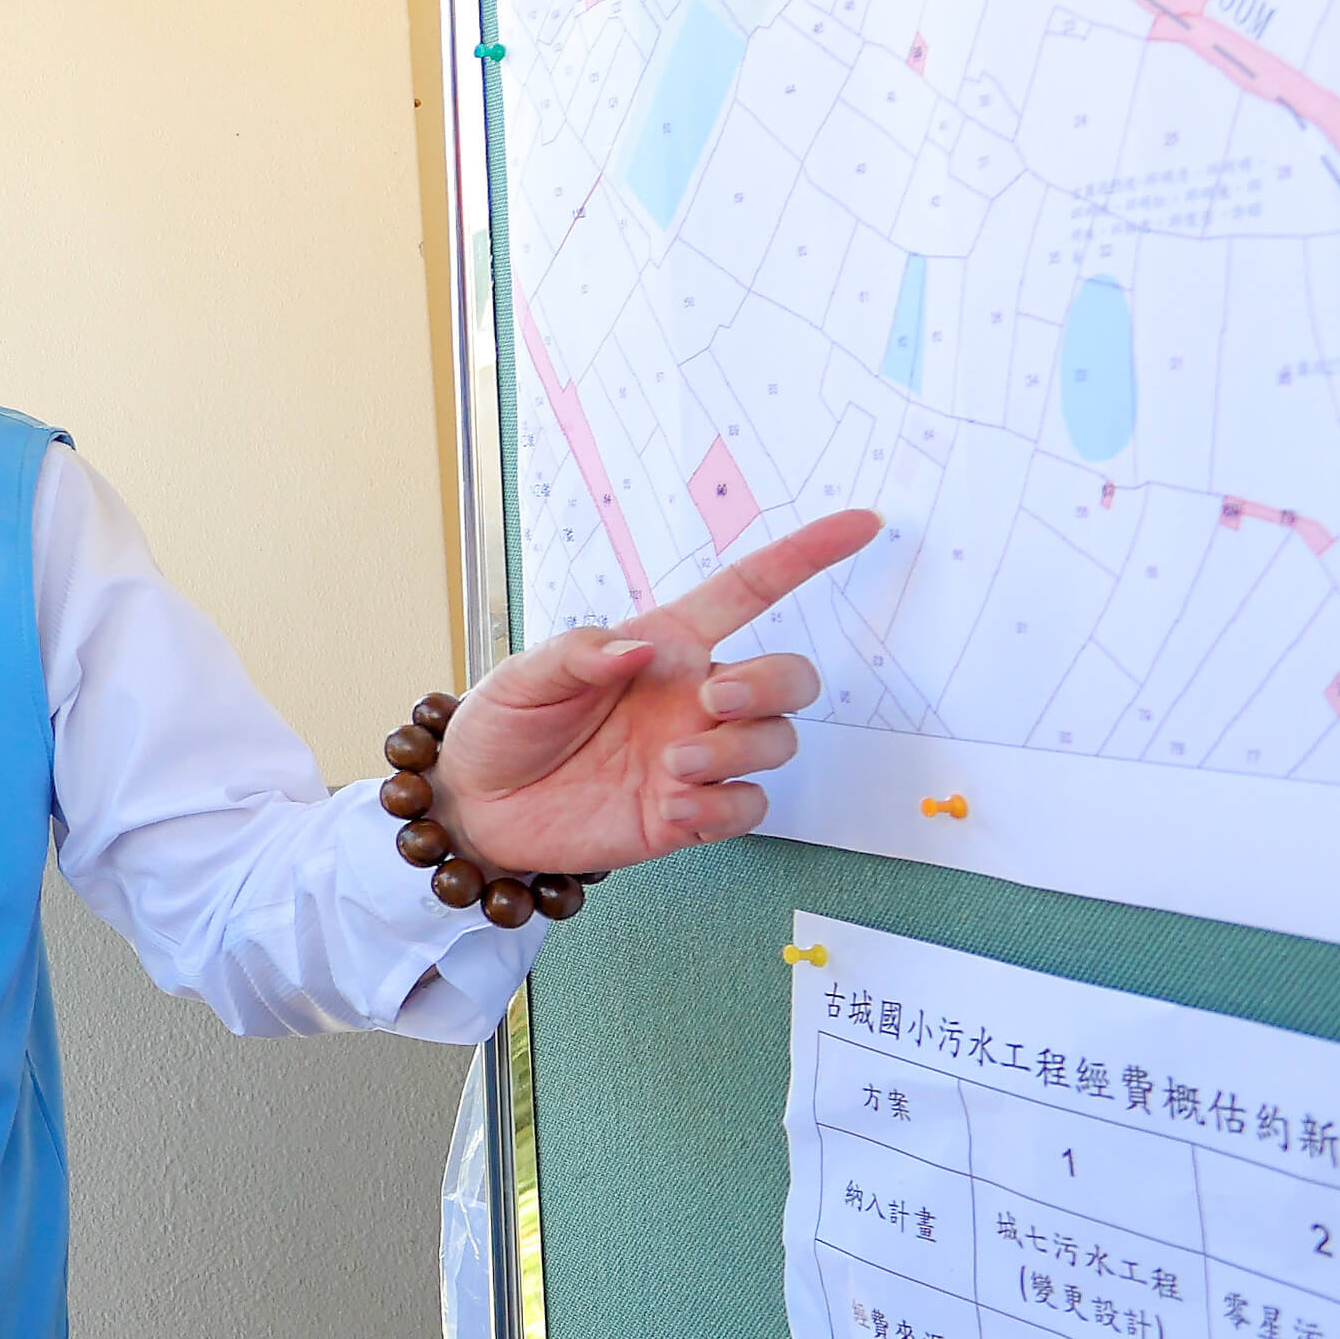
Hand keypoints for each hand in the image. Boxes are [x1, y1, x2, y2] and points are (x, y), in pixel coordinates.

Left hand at [429, 511, 881, 877]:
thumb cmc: (504, 726)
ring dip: (739, 751)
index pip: (750, 590)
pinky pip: (746, 807)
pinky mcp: (688, 814)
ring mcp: (697, 756)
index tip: (862, 524)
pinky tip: (675, 807)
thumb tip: (638, 649)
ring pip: (776, 743)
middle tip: (714, 699)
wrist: (478, 809)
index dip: (806, 555)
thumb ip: (578, 653)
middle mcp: (693, 697)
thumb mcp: (522, 677)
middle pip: (790, 676)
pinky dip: (723, 808)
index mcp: (664, 645)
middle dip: (773, 682)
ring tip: (673, 764)